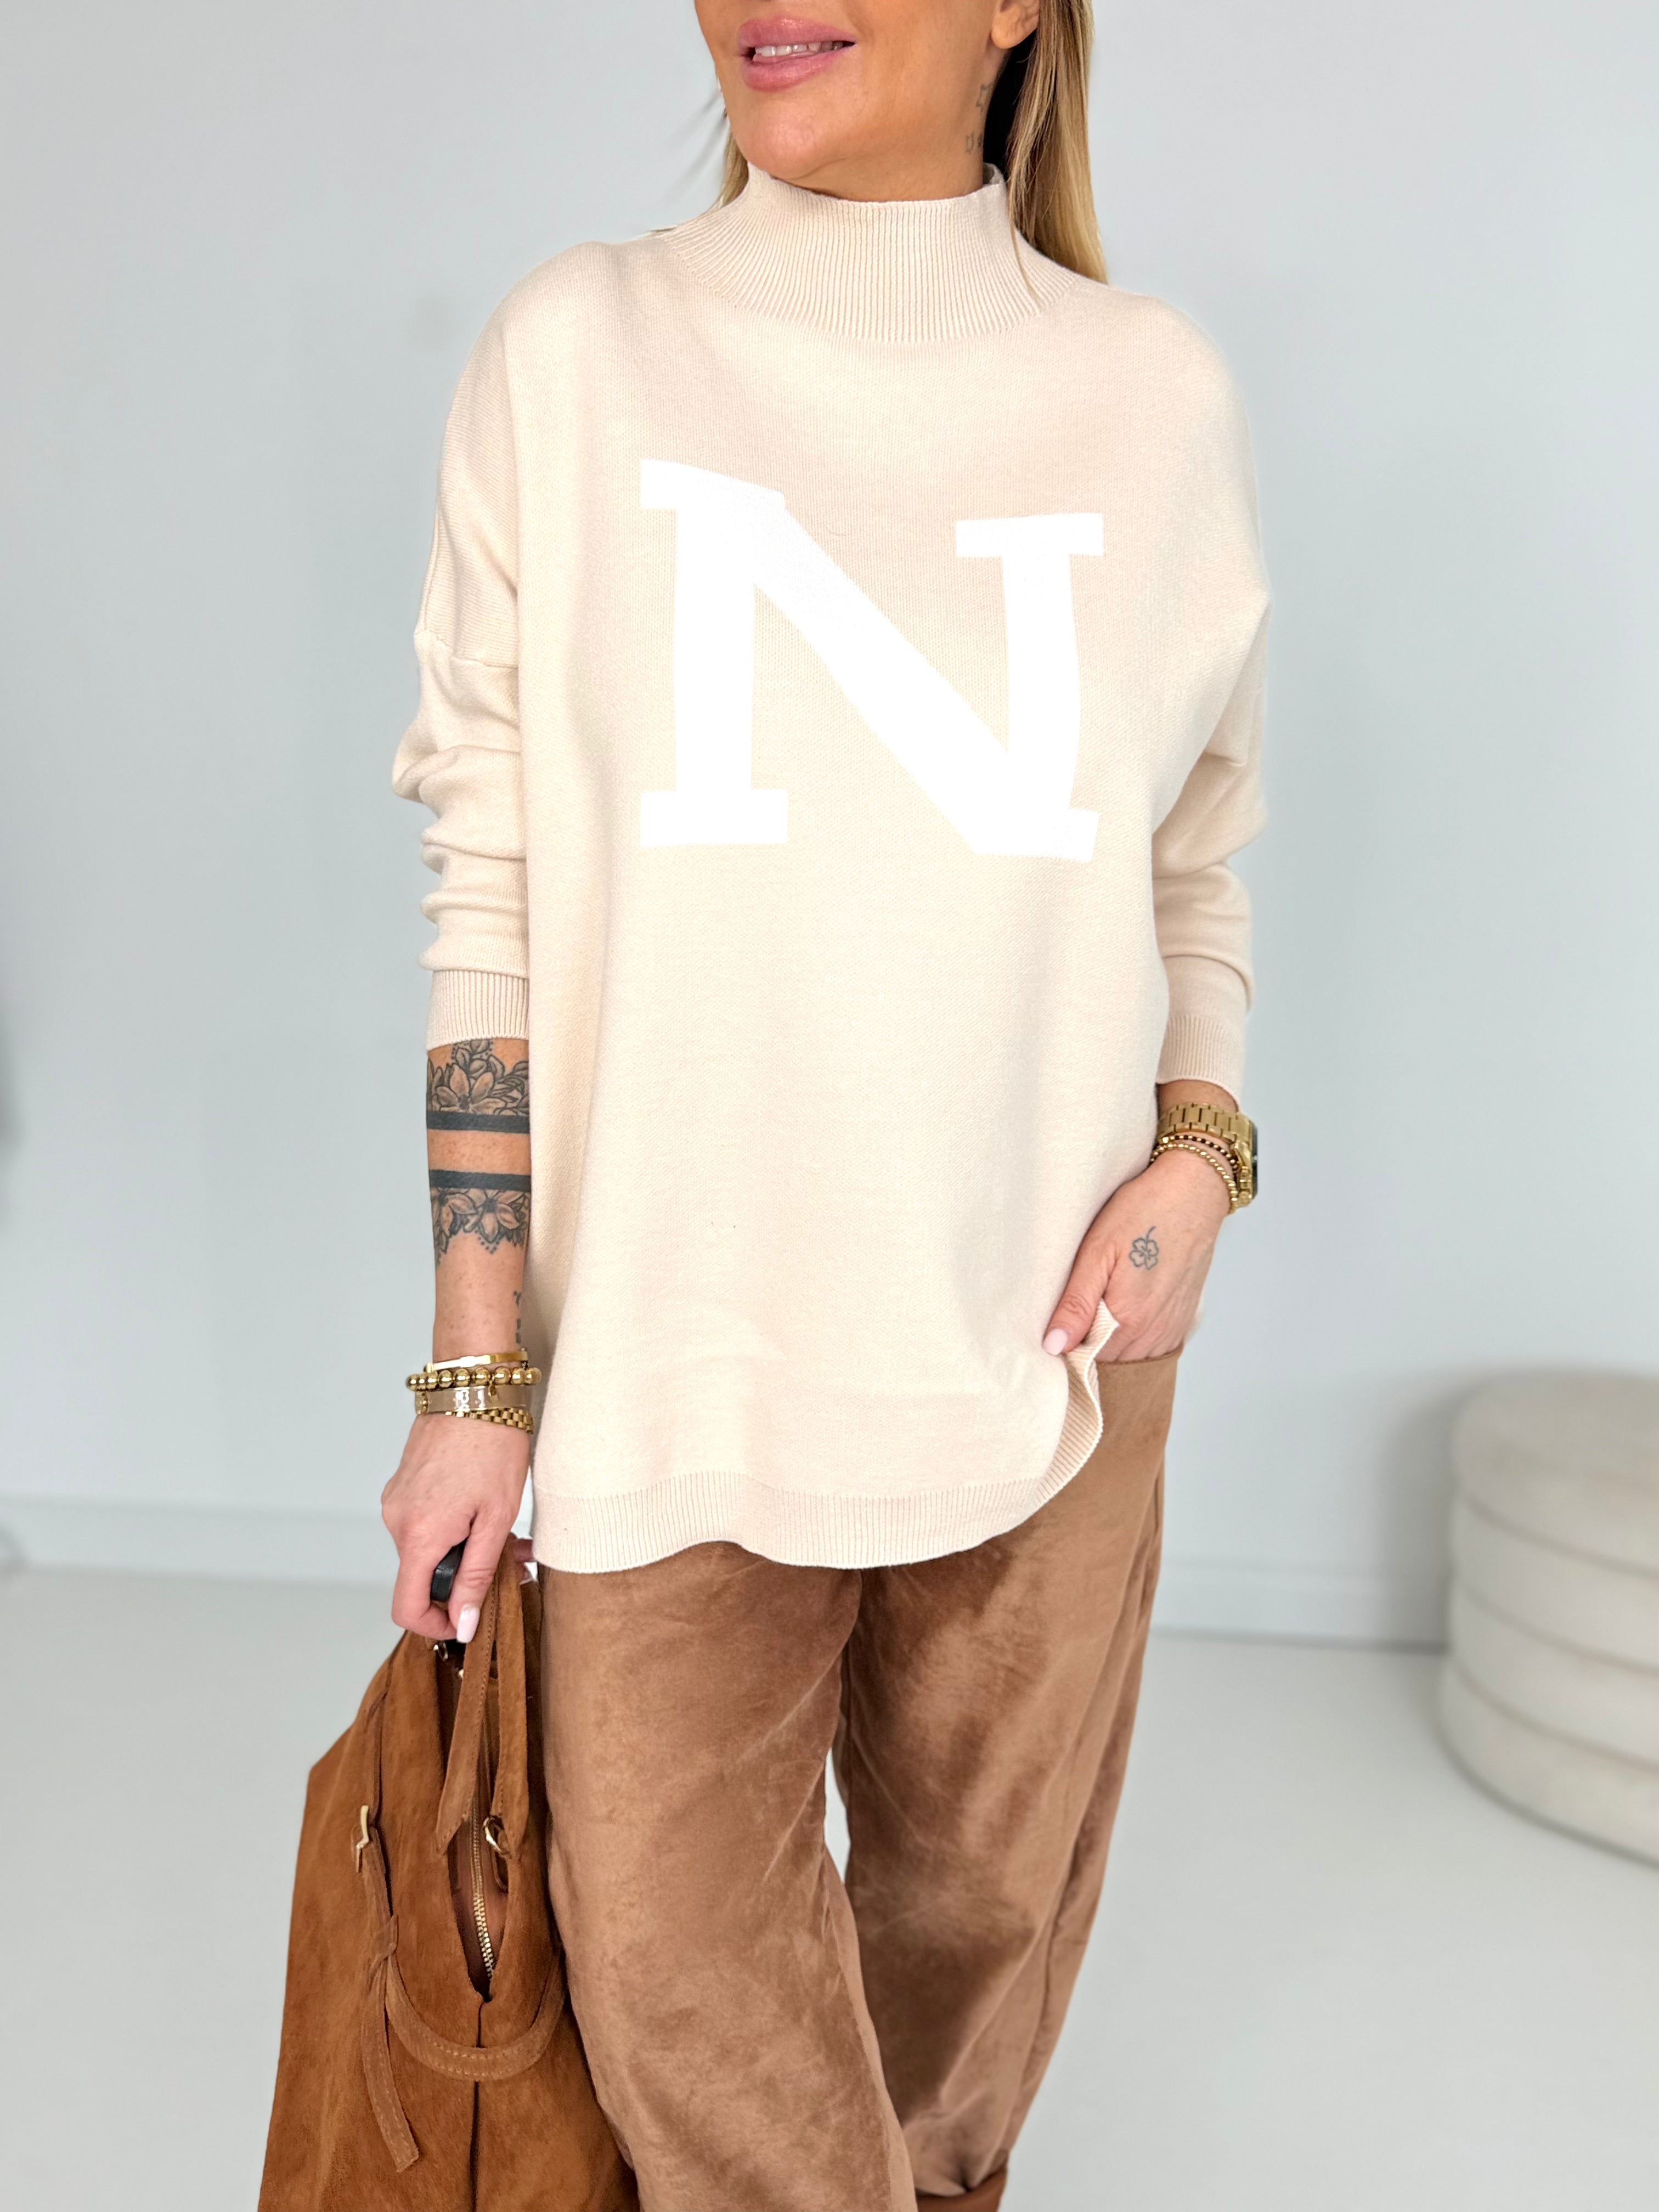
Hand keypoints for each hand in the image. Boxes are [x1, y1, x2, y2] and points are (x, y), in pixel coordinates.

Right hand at [382, 1414, 532, 1641]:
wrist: (474, 1389)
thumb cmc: (492, 1445)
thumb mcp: (497, 1519)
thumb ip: (477, 1576)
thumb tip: (462, 1624)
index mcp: (418, 1535)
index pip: (406, 1608)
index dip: (435, 1626)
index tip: (466, 1620)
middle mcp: (396, 1520)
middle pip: (422, 1577)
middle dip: (464, 1579)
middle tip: (510, 1561)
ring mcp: (396, 1501)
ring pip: (426, 1549)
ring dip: (463, 1550)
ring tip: (505, 1529)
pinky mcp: (402, 1486)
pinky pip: (423, 1523)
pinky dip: (452, 1528)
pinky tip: (484, 1508)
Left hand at [1043, 1146, 1231, 1364]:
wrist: (1194, 1192)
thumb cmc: (1144, 1212)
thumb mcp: (1098, 1251)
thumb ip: (1076, 1303)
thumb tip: (1054, 1346)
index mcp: (1128, 1318)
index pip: (1086, 1361)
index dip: (1066, 1350)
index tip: (1054, 1332)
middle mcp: (1153, 1331)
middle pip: (1109, 1365)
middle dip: (1086, 1351)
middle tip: (1070, 1319)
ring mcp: (1171, 1328)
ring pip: (1131, 1360)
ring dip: (1110, 1348)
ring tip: (1094, 1315)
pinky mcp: (1182, 1319)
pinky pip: (1152, 1349)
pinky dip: (1133, 1343)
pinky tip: (1121, 1317)